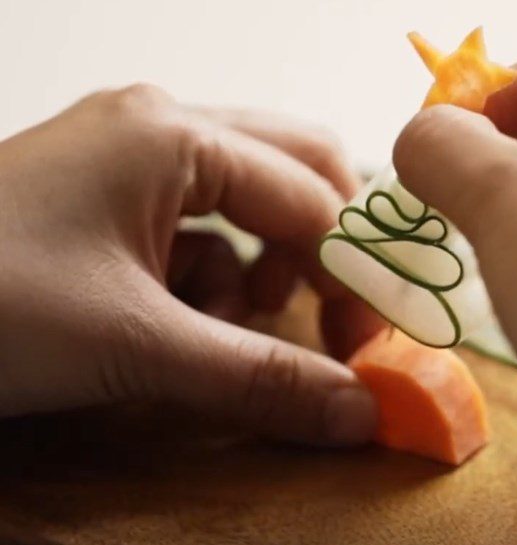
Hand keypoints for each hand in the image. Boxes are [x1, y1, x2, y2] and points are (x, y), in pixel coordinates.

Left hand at [0, 86, 379, 443]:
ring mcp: (135, 162)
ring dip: (266, 271)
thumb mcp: (133, 347)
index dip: (356, 278)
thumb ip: (258, 379)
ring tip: (235, 326)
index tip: (374, 349)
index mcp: (175, 136)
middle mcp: (163, 129)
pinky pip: (202, 232)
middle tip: (333, 325)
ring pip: (253, 204)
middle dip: (324, 255)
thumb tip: (357, 415)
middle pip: (298, 173)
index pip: (315, 199)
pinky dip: (215, 282)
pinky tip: (185, 324)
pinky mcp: (114, 202)